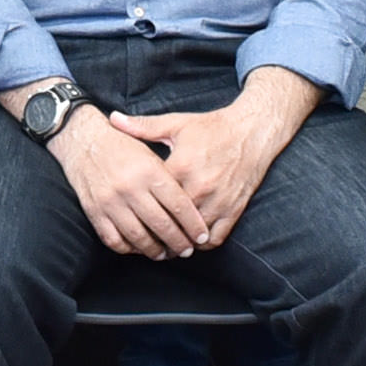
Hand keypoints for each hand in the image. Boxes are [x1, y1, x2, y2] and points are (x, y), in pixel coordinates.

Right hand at [49, 104, 209, 258]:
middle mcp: (130, 187)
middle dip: (179, 243)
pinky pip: (114, 239)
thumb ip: (169, 176)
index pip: (179, 205)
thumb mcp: (150, 149)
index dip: (193, 225)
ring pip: (139, 237)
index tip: (201, 236)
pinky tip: (138, 248)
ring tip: (165, 254)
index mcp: (149, 171)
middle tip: (187, 250)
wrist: (82, 139)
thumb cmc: (121, 145)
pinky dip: (128, 249)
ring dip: (155, 250)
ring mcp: (110, 201)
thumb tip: (192, 205)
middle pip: (162, 225)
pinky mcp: (94, 211)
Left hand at [108, 71, 318, 250]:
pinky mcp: (234, 209)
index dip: (138, 209)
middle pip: (171, 222)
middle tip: (141, 239)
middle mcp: (200, 187)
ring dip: (178, 243)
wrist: (252, 131)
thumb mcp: (176, 124)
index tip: (127, 216)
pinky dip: (202, 245)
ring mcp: (219, 201)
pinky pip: (215, 238)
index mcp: (181, 166)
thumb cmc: (212, 128)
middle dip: (156, 233)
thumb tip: (112, 119)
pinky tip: (190, 242)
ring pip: (192, 235)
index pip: (153, 198)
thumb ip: (142, 126)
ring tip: (163, 246)